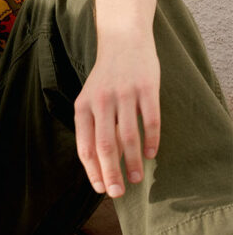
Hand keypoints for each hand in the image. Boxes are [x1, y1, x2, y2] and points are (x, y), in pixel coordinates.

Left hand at [73, 36, 160, 197]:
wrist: (122, 41)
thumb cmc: (106, 79)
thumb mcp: (91, 99)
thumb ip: (93, 127)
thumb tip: (100, 163)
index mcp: (83, 106)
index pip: (85, 145)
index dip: (93, 170)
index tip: (101, 189)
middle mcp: (101, 101)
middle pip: (106, 145)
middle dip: (112, 173)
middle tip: (118, 193)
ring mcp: (124, 94)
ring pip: (128, 136)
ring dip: (133, 162)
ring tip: (138, 178)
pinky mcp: (146, 89)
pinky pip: (150, 121)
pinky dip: (151, 141)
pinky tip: (151, 155)